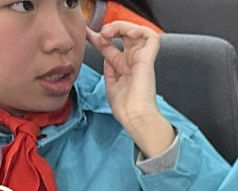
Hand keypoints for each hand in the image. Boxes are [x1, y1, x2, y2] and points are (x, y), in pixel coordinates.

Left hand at [88, 23, 174, 157]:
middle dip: (111, 28)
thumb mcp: (110, 84)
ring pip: (138, 31)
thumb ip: (109, 69)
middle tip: (101, 34)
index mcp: (124, 68)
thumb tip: (104, 56)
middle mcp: (133, 61)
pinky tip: (126, 34)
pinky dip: (138, 30)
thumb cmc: (125, 109)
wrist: (135, 117)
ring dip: (121, 27)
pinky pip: (151, 37)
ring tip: (109, 33)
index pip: (111, 46)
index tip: (86, 34)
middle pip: (124, 34)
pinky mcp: (148, 59)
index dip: (98, 37)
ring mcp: (141, 59)